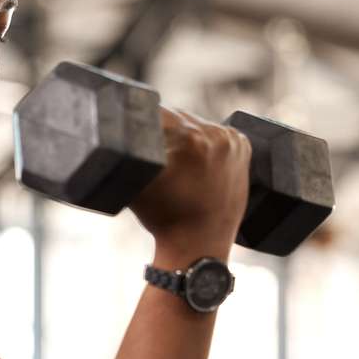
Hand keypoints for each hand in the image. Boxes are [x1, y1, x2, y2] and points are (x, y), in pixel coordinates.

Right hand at [129, 108, 250, 260]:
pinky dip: (206, 143)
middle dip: (165, 131)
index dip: (142, 123)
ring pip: (196, 124)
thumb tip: (115, 124)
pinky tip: (198, 163)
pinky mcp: (243, 147)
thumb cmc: (163, 217)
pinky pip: (216, 133)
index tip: (139, 140)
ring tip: (179, 165)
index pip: (157, 112)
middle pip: (178, 117)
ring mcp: (232, 141)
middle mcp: (215, 134)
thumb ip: (126, 148)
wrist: (199, 246)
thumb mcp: (136, 180)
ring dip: (185, 136)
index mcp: (188, 137)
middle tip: (160, 158)